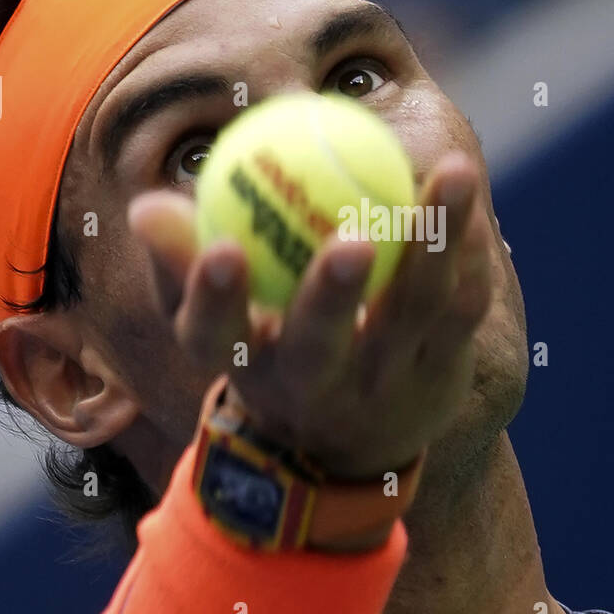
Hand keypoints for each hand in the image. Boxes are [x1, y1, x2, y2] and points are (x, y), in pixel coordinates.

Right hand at [128, 150, 492, 480]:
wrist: (351, 440)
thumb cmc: (270, 350)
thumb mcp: (218, 322)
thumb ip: (182, 263)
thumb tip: (145, 205)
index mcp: (247, 365)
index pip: (214, 338)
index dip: (214, 299)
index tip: (221, 249)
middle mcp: (313, 385)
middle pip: (319, 343)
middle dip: (331, 295)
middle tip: (350, 237)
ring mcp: (383, 383)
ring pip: (412, 314)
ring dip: (434, 244)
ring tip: (451, 172)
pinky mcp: (442, 375)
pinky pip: (461, 309)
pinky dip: (467, 255)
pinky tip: (468, 203)